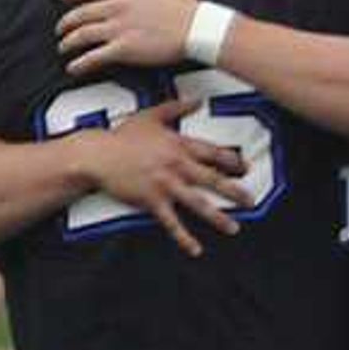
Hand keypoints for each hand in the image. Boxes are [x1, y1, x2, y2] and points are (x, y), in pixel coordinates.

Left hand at [57, 0, 202, 73]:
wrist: (196, 28)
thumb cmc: (183, 6)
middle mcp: (116, 7)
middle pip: (80, 14)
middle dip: (66, 23)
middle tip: (61, 29)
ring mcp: (118, 28)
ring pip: (82, 35)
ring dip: (69, 42)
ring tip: (65, 47)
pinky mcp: (123, 49)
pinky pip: (94, 57)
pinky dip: (80, 63)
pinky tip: (74, 67)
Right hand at [84, 100, 249, 257]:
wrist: (98, 155)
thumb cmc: (122, 136)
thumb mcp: (151, 116)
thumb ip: (176, 108)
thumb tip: (196, 101)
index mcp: (179, 145)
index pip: (213, 153)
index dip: (232, 161)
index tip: (246, 168)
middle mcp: (177, 165)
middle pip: (212, 179)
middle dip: (235, 191)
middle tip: (251, 201)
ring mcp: (166, 184)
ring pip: (198, 202)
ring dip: (217, 217)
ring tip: (234, 227)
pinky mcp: (152, 200)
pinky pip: (172, 222)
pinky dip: (184, 237)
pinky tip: (195, 249)